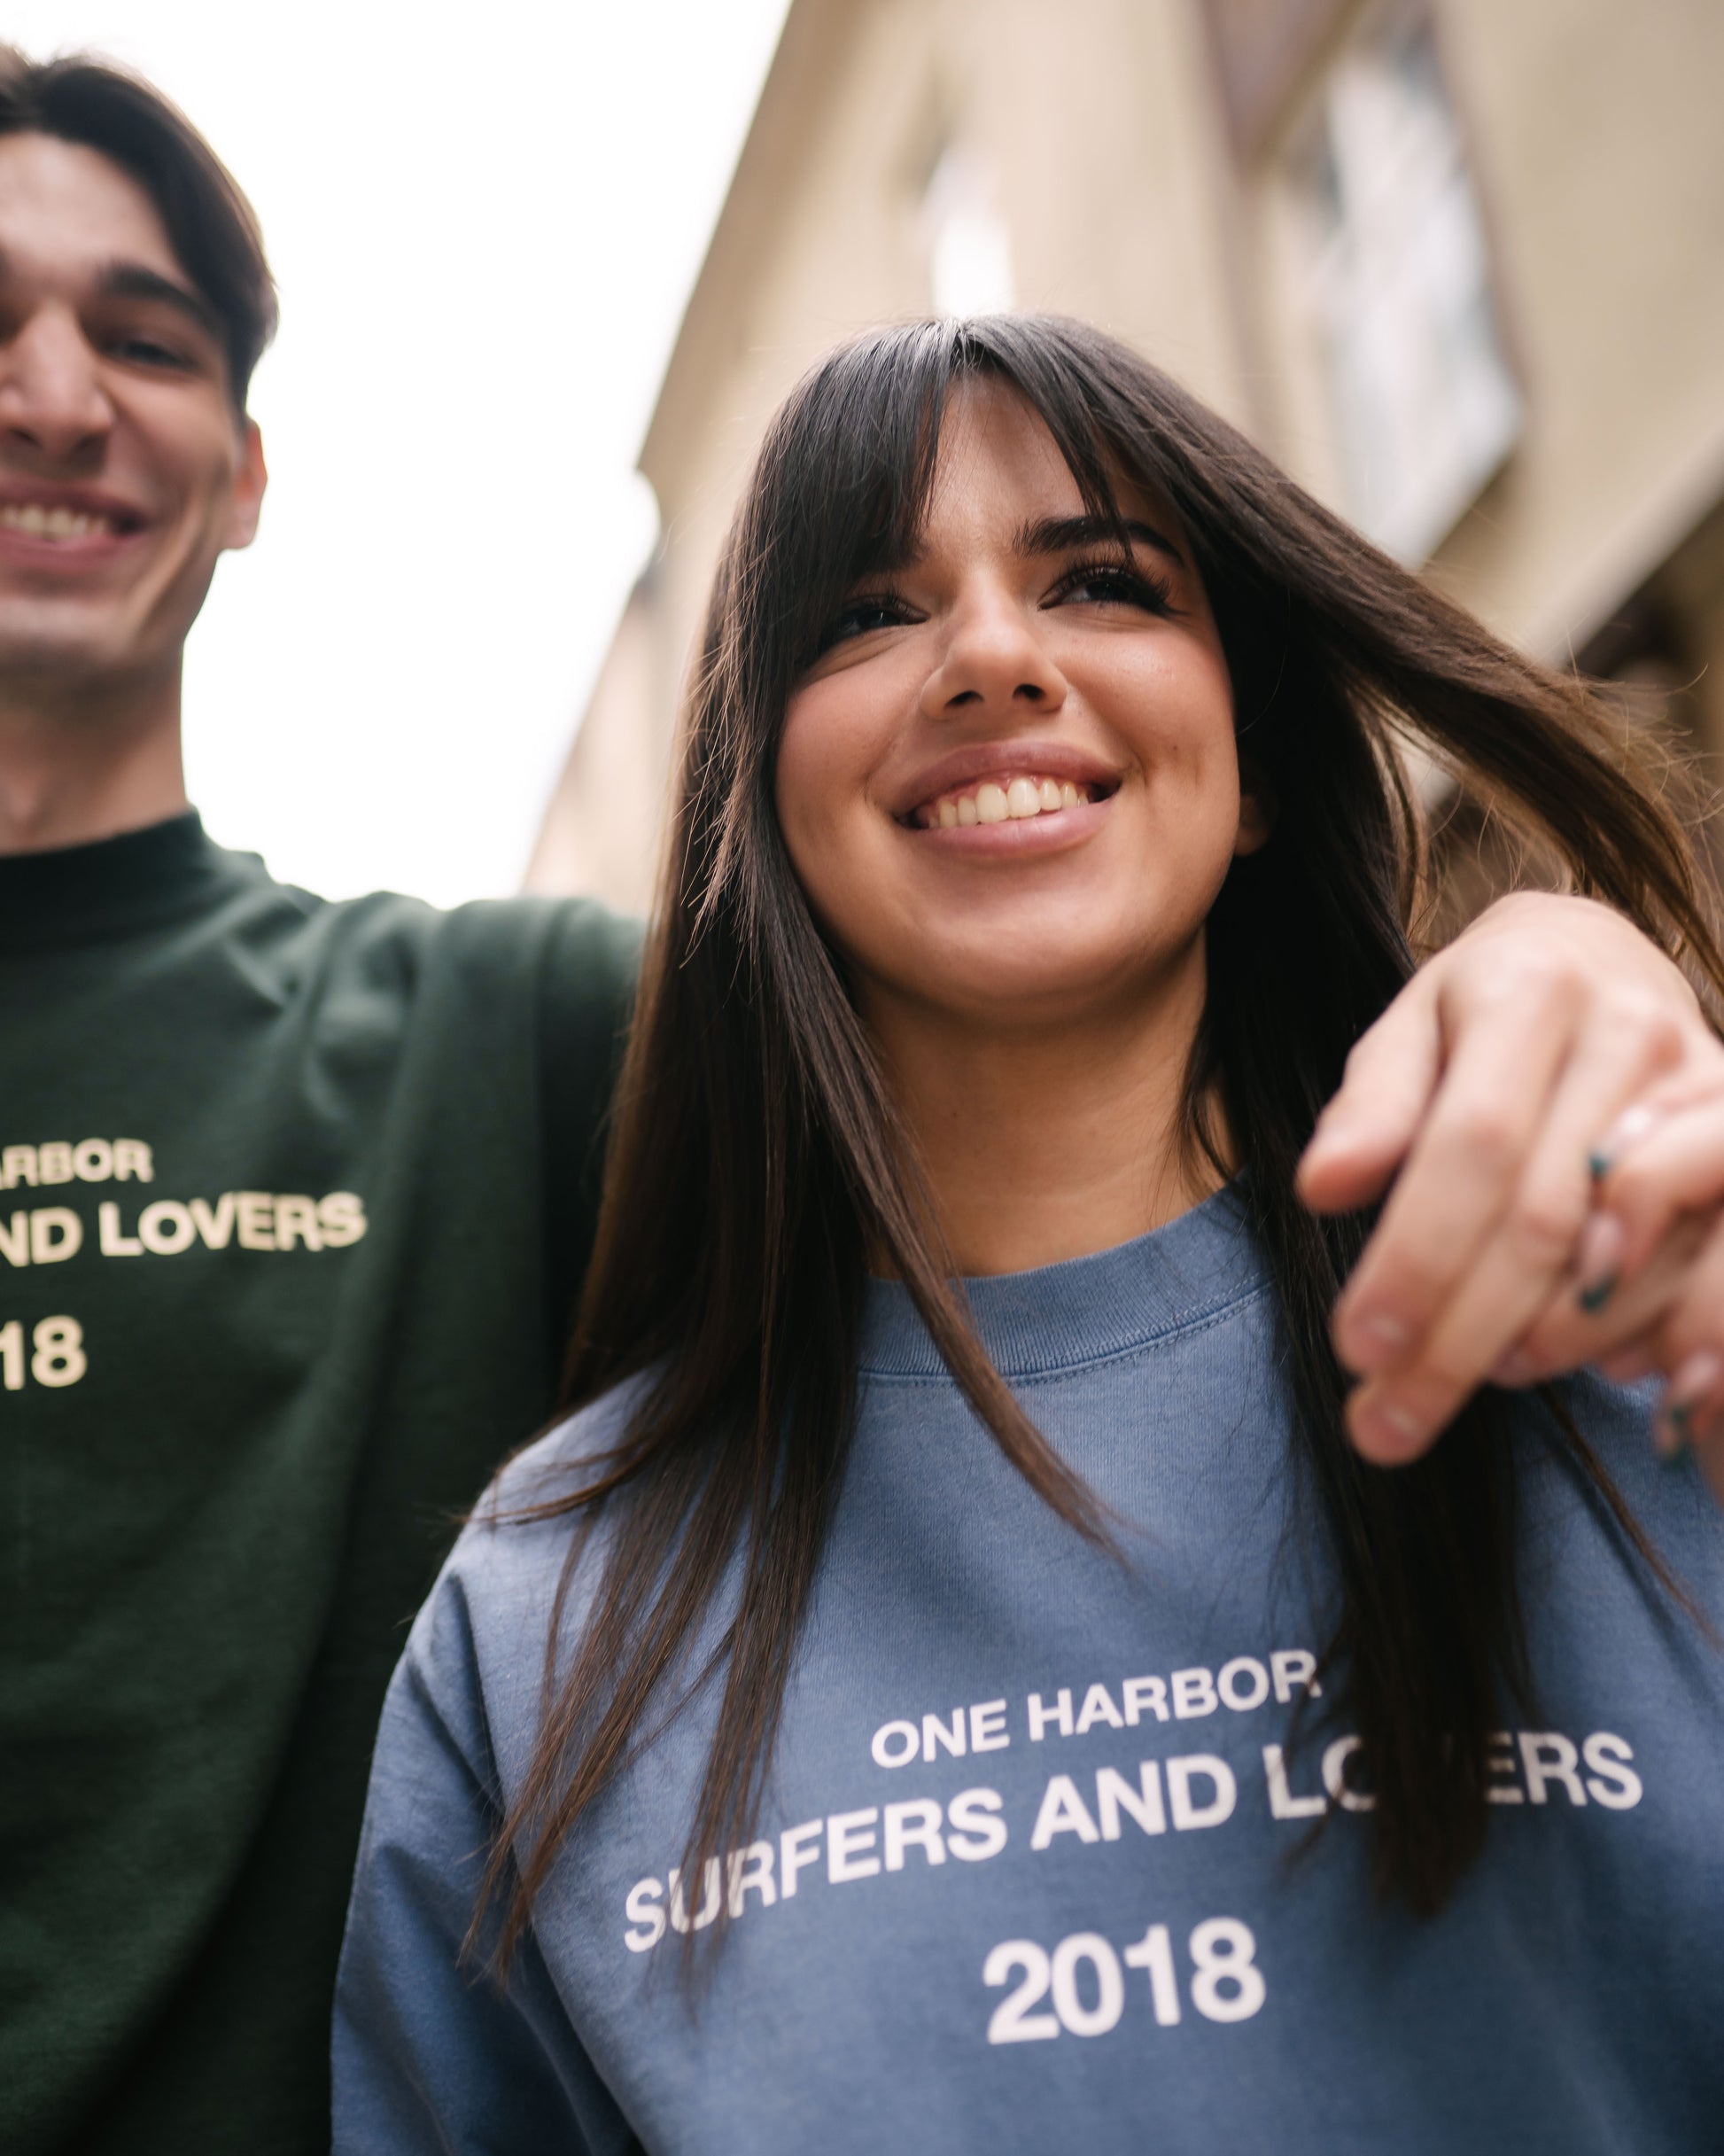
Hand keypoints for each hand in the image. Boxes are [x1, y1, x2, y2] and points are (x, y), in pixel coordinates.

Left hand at [1296, 892, 1723, 1489]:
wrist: (1601, 958)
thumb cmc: (1482, 1012)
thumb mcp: (1409, 1031)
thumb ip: (1372, 1108)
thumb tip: (1322, 1186)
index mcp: (1531, 992)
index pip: (1475, 1144)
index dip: (1418, 1254)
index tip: (1358, 1347)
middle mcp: (1632, 1035)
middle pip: (1543, 1218)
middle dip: (1458, 1337)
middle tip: (1386, 1421)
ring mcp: (1705, 1093)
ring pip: (1625, 1257)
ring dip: (1541, 1345)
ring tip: (1466, 1383)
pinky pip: (1699, 1266)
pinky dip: (1628, 1333)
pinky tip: (1558, 1362)